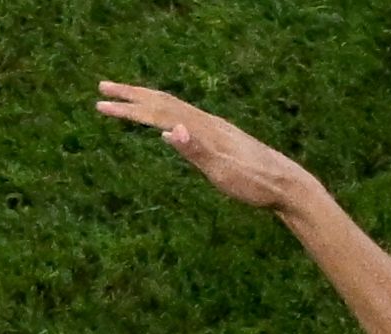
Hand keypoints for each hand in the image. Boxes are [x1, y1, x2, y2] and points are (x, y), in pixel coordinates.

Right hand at [95, 81, 313, 211]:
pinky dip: (166, 112)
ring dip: (147, 101)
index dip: (128, 108)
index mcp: (203, 128)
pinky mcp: (222, 137)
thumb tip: (169, 130)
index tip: (101, 104)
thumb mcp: (224, 173)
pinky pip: (186, 117)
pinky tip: (166, 121)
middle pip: (163, 101)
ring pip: (174, 106)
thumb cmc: (256, 185)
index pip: (158, 111)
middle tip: (101, 90)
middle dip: (131, 95)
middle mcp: (208, 122)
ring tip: (126, 99)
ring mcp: (216, 128)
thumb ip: (196, 151)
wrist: (289, 187)